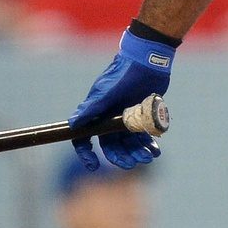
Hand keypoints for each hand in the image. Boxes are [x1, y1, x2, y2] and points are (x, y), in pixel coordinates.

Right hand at [70, 27, 173, 170]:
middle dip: (120, 157)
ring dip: (137, 152)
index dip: (86, 153)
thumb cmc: (124, 74)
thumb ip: (92, 108)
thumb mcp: (107, 92)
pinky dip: (149, 144)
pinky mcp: (141, 115)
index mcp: (97, 113)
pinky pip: (143, 136)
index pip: (85, 138)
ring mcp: (126, 117)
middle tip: (132, 164)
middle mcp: (109, 117)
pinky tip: (155, 150)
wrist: (148, 61)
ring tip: (149, 156)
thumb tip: (72, 124)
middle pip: (111, 145)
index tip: (94, 166)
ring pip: (129, 143)